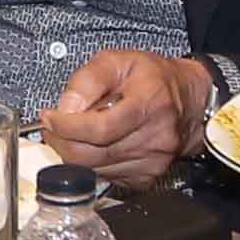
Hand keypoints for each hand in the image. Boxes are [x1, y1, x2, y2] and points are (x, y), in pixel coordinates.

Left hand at [38, 49, 213, 179]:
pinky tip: (95, 146)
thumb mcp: (118, 60)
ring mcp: (153, 161)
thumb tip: (66, 108)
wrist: (190, 100)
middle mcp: (155, 137)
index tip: (50, 118)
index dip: (67, 126)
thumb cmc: (155, 78)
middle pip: (92, 154)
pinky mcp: (148, 177)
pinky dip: (92, 165)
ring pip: (95, 170)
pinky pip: (106, 179)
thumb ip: (88, 80)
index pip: (99, 128)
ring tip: (75, 134)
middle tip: (54, 127)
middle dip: (63, 142)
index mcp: (150, 103)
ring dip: (75, 154)